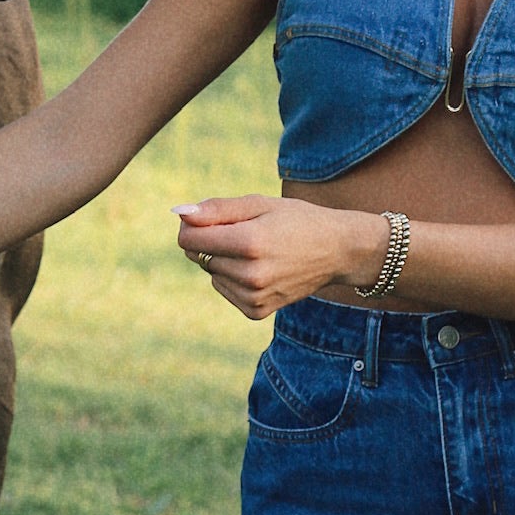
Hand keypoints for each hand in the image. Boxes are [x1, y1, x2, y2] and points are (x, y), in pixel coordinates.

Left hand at [173, 196, 388, 320]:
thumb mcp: (259, 204)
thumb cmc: (296, 220)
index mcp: (249, 242)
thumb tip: (179, 213)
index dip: (193, 225)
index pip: (188, 239)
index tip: (211, 218)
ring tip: (259, 252)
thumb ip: (217, 209)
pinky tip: (261, 270)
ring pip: (212, 273)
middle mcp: (250, 274)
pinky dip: (234, 278)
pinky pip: (225, 289)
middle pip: (200, 255)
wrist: (336, 251)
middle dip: (214, 241)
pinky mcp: (256, 311)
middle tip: (249, 233)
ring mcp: (254, 296)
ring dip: (225, 260)